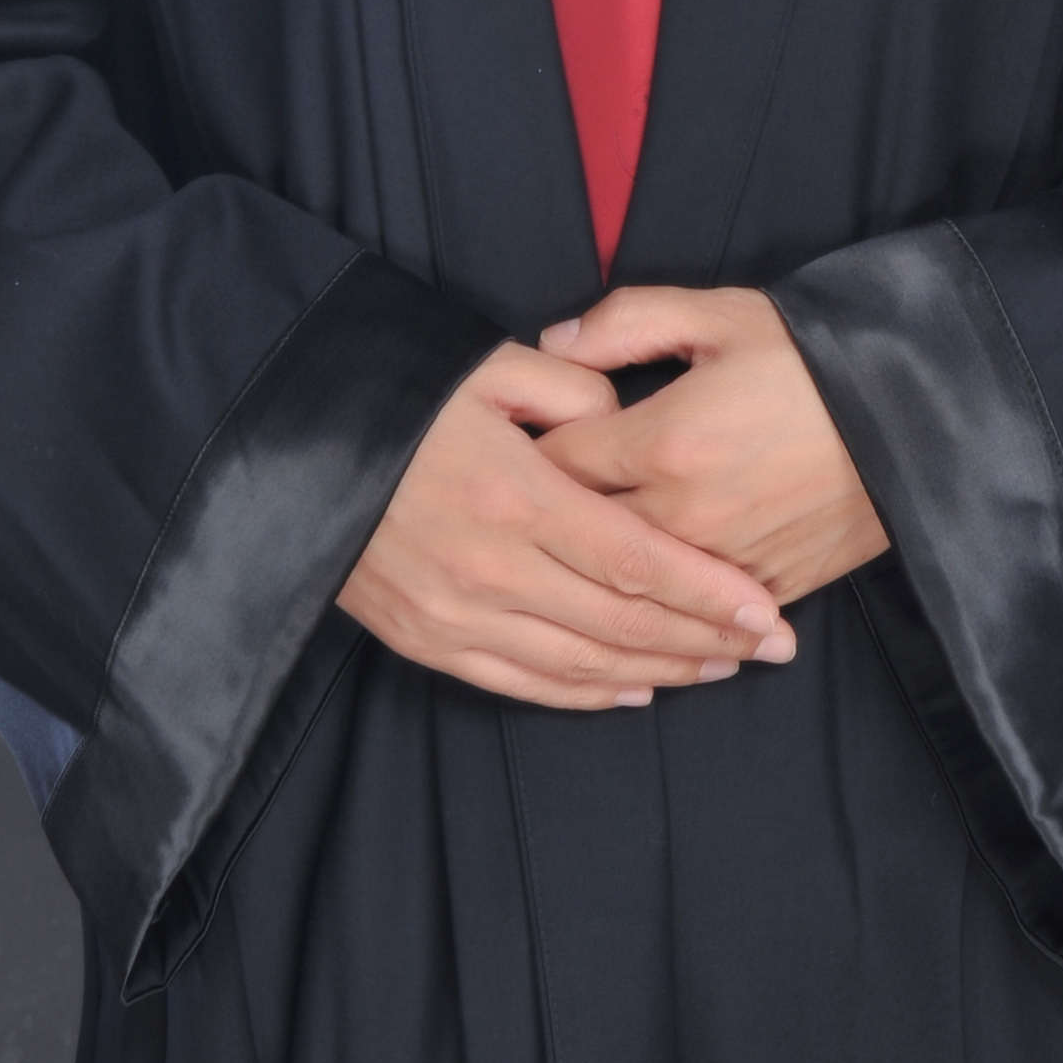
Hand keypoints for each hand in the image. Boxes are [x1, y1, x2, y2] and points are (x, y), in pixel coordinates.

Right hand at [337, 341, 798, 709]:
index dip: (709, 593)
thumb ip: (573, 391)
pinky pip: (522, 683)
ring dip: (657, 671)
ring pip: (580, 663)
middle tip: (767, 648)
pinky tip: (632, 689)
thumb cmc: (404, 399)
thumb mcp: (489, 368)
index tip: (766, 612)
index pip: (637, 561)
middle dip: (704, 639)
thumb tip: (624, 423)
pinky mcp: (428, 641)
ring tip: (716, 667)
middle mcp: (492, 569)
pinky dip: (584, 693)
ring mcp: (458, 615)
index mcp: (518, 497)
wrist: (296, 449)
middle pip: (621, 622)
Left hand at [534, 288, 889, 612]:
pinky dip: (669, 601)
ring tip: (573, 560)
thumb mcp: (719, 314)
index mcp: (662, 442)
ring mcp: (725, 563)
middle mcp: (683, 515)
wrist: (917, 413)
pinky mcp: (766, 589)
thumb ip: (625, 323)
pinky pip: (695, 611)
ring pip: (632, 586)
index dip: (531, 454)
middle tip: (531, 508)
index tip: (520, 450)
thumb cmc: (813, 356)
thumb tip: (553, 345)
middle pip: (581, 535)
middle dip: (553, 520)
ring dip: (603, 571)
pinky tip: (651, 593)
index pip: (554, 465)